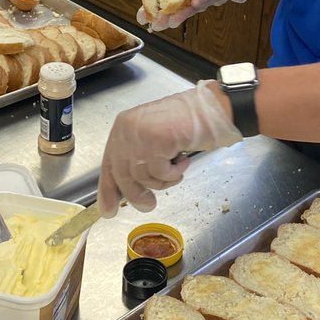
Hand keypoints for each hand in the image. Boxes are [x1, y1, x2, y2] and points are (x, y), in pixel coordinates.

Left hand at [98, 80, 241, 215]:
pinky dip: (175, 173)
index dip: (107, 190)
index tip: (109, 210)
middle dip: (136, 194)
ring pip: (143, 176)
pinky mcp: (158, 140)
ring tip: (177, 169)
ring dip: (163, 180)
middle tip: (148, 205)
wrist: (211, 108)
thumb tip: (126, 191)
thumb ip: (137, 159)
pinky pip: (161, 172)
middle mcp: (127, 128)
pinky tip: (184, 160)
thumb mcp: (153, 139)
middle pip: (123, 174)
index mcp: (123, 126)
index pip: (108, 164)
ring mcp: (141, 133)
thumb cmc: (187, 123)